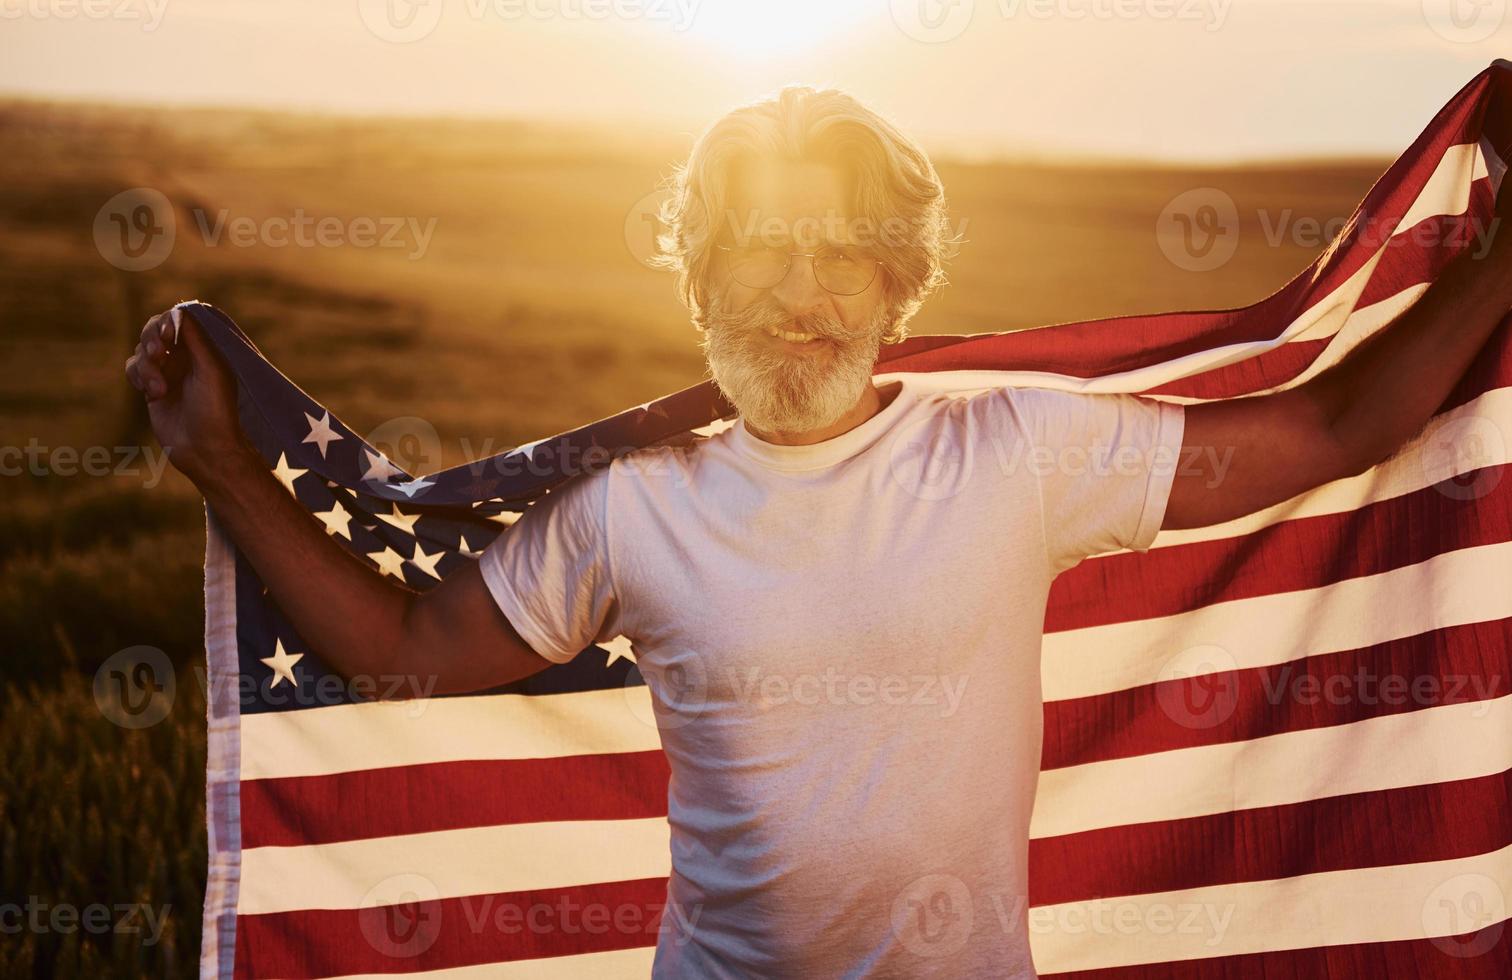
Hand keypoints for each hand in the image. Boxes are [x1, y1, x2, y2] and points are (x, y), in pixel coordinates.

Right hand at [124, 305, 249, 483]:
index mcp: (204, 349)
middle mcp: (186, 357)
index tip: (170, 337)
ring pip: (141, 351)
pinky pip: (133, 368)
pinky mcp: (151, 387)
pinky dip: (138, 377)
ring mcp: (167, 372)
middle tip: (160, 354)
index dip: (168, 323)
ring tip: (159, 390)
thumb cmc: (215, 409)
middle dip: (152, 339)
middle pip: (155, 330)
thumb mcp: (212, 370)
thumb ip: (196, 339)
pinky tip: (152, 395)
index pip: (179, 320)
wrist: (204, 448)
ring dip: (146, 367)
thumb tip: (180, 311)